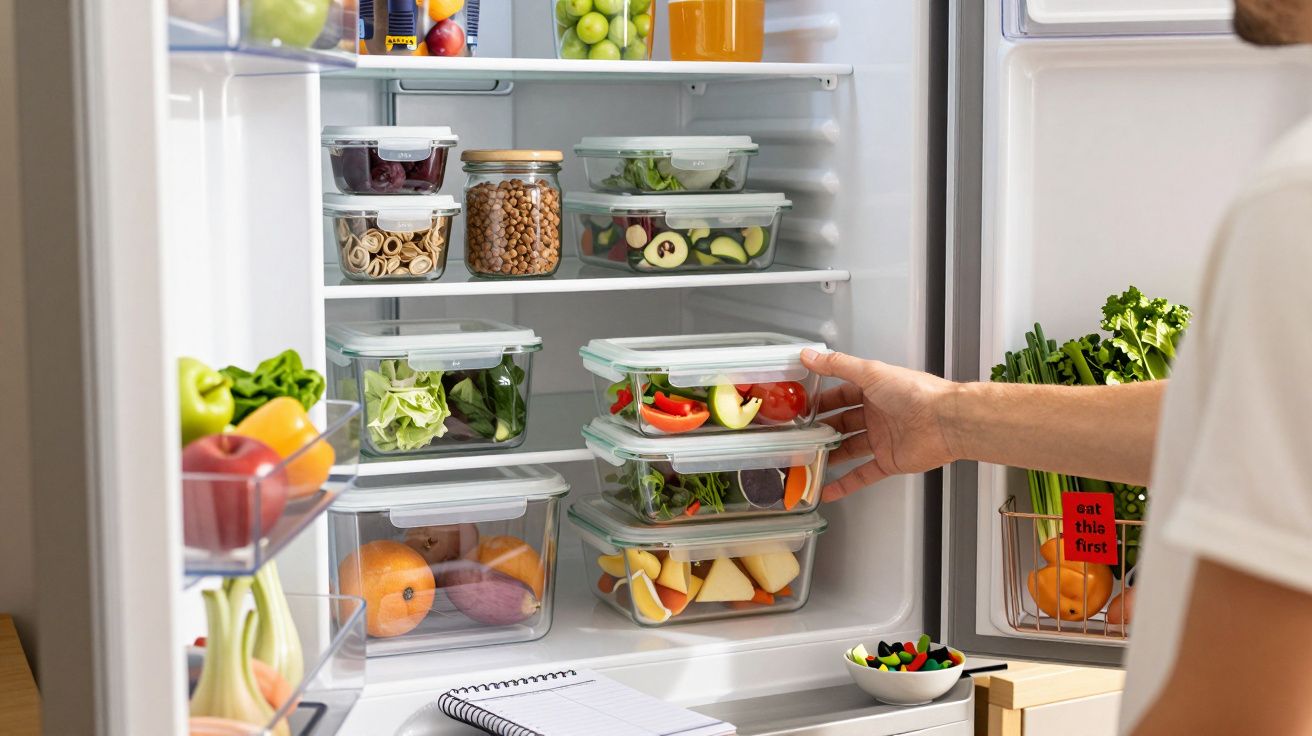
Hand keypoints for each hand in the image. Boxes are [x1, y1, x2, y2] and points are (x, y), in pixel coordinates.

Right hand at [801, 349, 959, 500]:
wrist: (946, 421)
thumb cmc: (913, 392)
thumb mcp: (870, 373)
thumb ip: (837, 366)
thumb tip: (808, 356)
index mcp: (874, 390)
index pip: (841, 395)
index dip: (821, 401)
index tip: (800, 408)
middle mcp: (878, 414)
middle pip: (843, 423)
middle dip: (823, 429)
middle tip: (798, 436)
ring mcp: (883, 439)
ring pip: (850, 449)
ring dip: (830, 455)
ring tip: (806, 462)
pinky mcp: (890, 461)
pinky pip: (864, 474)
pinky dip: (846, 483)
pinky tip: (828, 491)